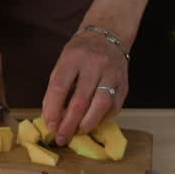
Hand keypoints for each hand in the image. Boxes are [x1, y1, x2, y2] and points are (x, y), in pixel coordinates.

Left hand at [42, 28, 128, 146]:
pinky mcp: (124, 83)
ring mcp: (112, 73)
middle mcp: (94, 64)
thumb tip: (51, 118)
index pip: (59, 87)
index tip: (50, 126)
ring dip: (87, 124)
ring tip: (78, 132)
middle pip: (80, 100)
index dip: (53, 110)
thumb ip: (56, 89)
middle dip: (69, 123)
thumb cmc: (80, 54)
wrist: (108, 36)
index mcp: (73, 58)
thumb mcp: (62, 63)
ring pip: (101, 105)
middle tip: (62, 137)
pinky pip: (114, 106)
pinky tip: (93, 122)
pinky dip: (102, 118)